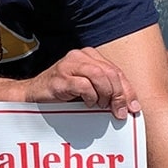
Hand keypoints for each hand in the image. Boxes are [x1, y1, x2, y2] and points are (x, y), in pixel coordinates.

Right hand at [21, 47, 140, 117]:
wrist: (33, 96)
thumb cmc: (62, 94)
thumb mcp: (89, 90)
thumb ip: (105, 90)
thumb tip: (128, 105)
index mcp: (89, 56)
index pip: (115, 71)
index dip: (127, 90)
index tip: (133, 108)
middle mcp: (80, 56)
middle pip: (110, 72)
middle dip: (119, 94)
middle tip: (119, 111)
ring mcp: (68, 64)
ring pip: (99, 75)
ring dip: (105, 95)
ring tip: (102, 106)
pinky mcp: (60, 77)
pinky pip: (84, 85)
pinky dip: (90, 97)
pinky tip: (87, 104)